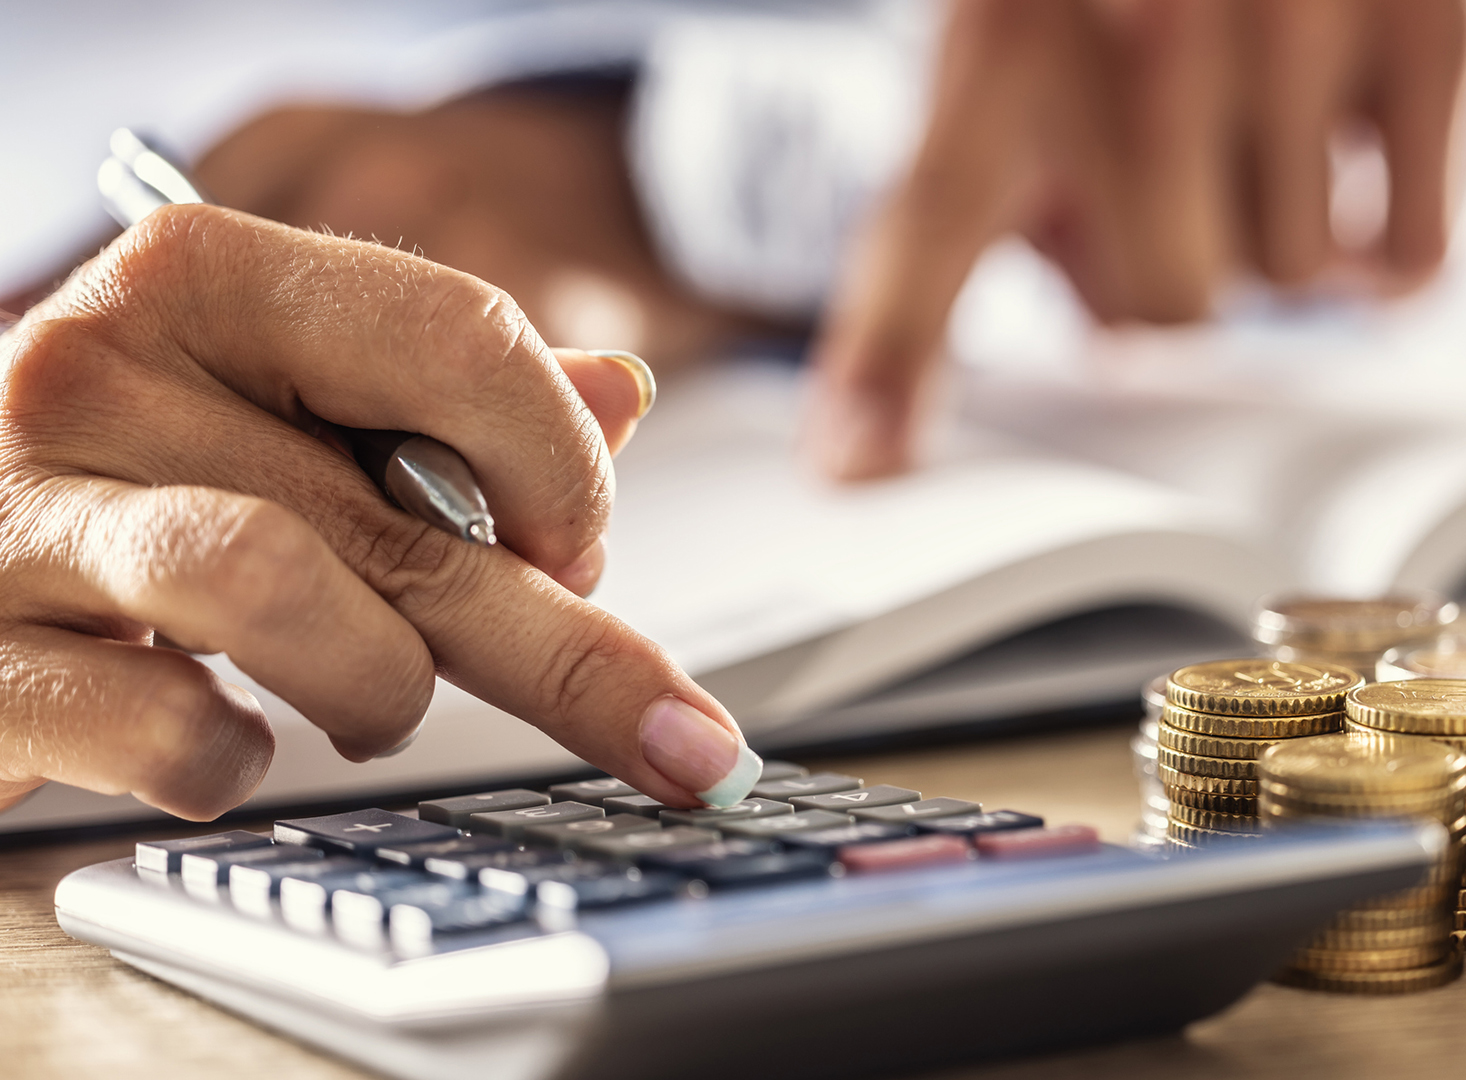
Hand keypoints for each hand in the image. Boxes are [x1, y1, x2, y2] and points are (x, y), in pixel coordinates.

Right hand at [0, 205, 758, 819]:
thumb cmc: (131, 468)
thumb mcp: (281, 398)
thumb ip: (449, 396)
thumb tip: (619, 393)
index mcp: (206, 279)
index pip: (457, 335)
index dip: (560, 464)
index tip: (582, 552)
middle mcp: (97, 368)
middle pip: (409, 511)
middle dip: (563, 647)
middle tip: (672, 735)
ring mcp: (17, 514)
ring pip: (281, 590)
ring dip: (379, 683)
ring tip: (372, 704)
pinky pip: (162, 727)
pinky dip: (235, 759)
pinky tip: (229, 741)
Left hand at [808, 0, 1465, 478]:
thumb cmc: (1119, 6)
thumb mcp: (1014, 68)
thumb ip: (956, 225)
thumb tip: (867, 449)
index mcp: (1002, 29)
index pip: (936, 217)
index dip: (891, 355)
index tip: (858, 465)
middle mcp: (1142, 13)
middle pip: (1160, 305)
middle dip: (1171, 261)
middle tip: (1181, 163)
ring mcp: (1292, 13)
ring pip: (1288, 281)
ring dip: (1281, 241)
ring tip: (1269, 123)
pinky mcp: (1435, 28)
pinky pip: (1414, 259)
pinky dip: (1392, 249)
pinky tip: (1362, 150)